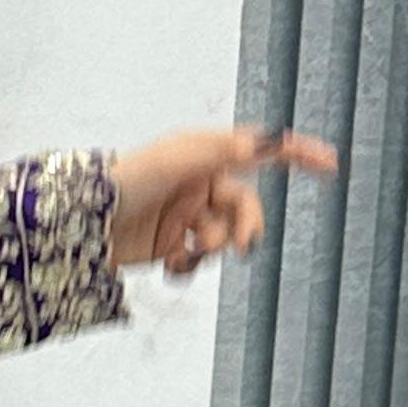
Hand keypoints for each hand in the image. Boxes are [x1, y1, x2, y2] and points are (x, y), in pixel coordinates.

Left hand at [107, 122, 335, 277]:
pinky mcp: (168, 244)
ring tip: (186, 254)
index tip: (332, 165)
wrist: (76, 225)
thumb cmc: (121, 182)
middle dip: (245, 227)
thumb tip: (267, 140)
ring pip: (222, 236)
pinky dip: (190, 266)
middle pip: (245, 206)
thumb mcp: (175, 161)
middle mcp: (197, 182)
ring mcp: (184, 214)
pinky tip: (171, 266)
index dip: (298, 155)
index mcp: (203, 154)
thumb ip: (222, 152)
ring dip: (211, 248)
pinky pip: (198, 259)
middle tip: (240, 248)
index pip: (260, 151)